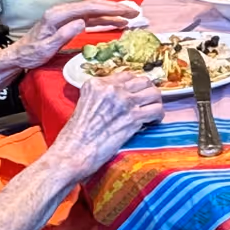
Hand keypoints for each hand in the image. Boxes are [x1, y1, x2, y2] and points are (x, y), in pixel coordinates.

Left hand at [5, 0, 142, 68]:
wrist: (19, 55)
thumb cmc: (31, 53)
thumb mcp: (46, 48)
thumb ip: (63, 34)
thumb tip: (82, 22)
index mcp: (58, 14)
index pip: (89, 8)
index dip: (110, 8)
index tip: (126, 11)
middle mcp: (64, 11)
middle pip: (95, 6)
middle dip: (116, 8)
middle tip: (135, 12)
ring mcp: (67, 16)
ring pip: (95, 11)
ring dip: (113, 13)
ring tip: (131, 17)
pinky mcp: (70, 22)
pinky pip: (91, 19)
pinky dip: (105, 20)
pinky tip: (117, 23)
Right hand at [49, 72, 164, 180]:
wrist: (71, 154)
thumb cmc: (75, 136)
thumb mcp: (84, 105)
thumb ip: (101, 97)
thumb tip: (120, 97)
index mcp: (96, 84)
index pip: (126, 75)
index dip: (135, 85)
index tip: (136, 94)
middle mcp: (111, 88)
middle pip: (142, 81)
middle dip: (147, 92)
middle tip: (147, 103)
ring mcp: (123, 101)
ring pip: (153, 93)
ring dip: (155, 103)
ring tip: (151, 112)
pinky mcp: (132, 118)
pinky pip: (156, 110)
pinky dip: (157, 116)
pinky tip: (152, 123)